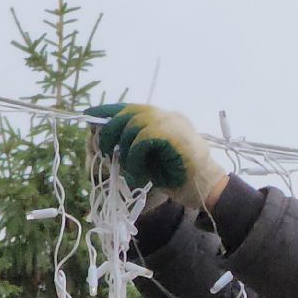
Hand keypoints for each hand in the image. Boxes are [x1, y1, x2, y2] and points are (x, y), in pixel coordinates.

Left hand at [84, 103, 229, 209]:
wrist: (208, 189)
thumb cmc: (179, 180)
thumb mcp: (149, 162)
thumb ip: (132, 150)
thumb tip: (102, 145)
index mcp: (164, 119)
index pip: (131, 107)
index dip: (108, 110)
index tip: (89, 114)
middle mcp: (167, 116)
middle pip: (129, 112)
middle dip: (110, 130)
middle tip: (102, 149)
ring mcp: (172, 123)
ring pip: (134, 124)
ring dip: (124, 150)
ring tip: (128, 170)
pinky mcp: (173, 134)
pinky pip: (142, 138)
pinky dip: (134, 156)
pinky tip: (138, 172)